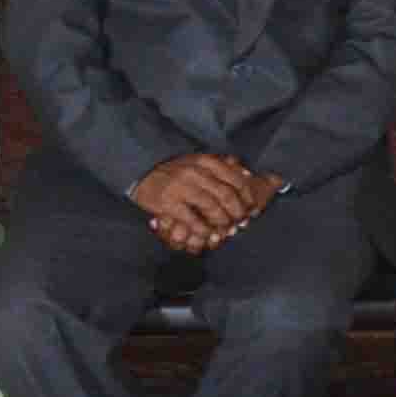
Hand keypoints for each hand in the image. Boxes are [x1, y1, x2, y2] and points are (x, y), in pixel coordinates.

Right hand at [138, 152, 275, 249]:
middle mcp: (195, 172)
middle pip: (226, 194)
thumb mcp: (199, 162)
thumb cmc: (176, 170)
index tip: (253, 209)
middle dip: (238, 212)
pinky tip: (208, 234)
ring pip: (212, 207)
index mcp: (205, 161)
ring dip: (223, 221)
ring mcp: (181, 188)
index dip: (247, 197)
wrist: (142, 173)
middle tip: (242, 222)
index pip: (235, 179)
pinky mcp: (167, 203)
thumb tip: (247, 174)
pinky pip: (192, 220)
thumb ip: (222, 166)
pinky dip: (204, 229)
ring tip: (227, 229)